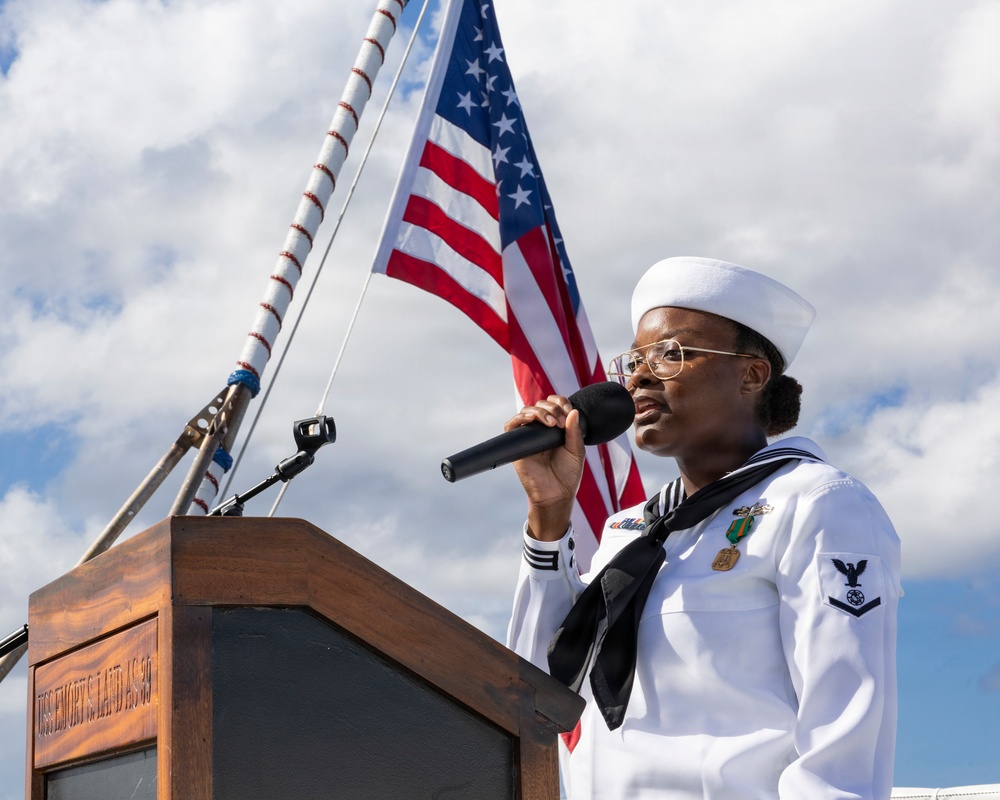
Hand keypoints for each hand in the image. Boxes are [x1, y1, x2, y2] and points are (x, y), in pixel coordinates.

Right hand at [504, 395, 586, 540]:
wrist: (556, 494)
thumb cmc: (568, 475)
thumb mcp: (576, 450)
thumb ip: (574, 431)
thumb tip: (573, 411)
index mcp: (556, 428)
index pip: (554, 405)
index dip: (560, 402)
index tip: (568, 410)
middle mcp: (541, 429)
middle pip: (541, 405)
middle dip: (552, 408)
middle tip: (560, 423)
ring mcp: (528, 436)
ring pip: (527, 411)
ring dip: (539, 411)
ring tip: (551, 423)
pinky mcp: (517, 445)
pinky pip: (511, 426)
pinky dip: (519, 418)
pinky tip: (531, 419)